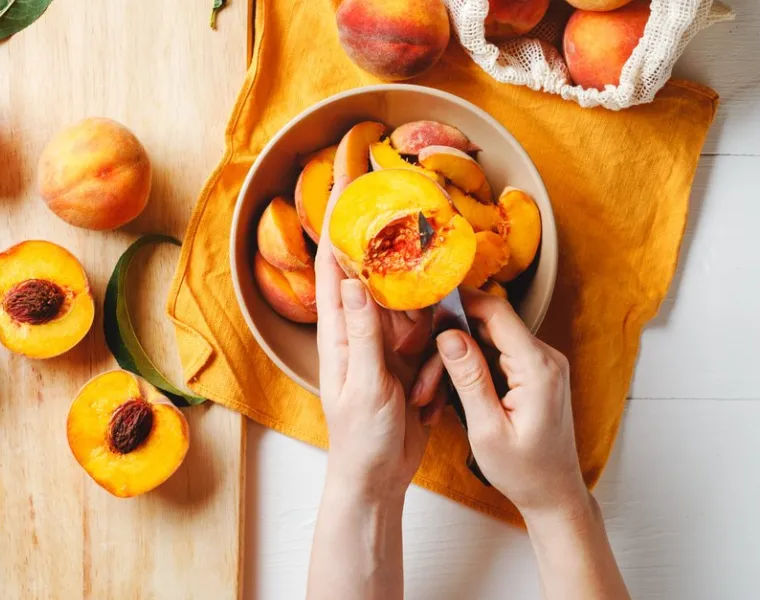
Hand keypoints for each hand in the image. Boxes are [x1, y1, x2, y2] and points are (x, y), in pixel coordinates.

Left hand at [314, 233, 445, 501]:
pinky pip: (433, 342)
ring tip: (415, 376)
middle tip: (417, 248)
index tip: (345, 179)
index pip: (332, 265)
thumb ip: (363, 333)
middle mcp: (361, 330)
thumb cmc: (360, 437)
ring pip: (414, 311)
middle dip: (398, 267)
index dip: (338, 223)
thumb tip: (354, 279)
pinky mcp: (412, 363)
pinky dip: (436, 362)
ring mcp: (387, 345)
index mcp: (338, 331)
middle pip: (380, 278)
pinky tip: (426, 397)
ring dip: (424, 333)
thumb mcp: (365, 384)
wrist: (378, 478)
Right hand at [432, 287, 587, 519]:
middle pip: (485, 327)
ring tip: (430, 399)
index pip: (495, 312)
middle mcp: (544, 358)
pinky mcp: (532, 374)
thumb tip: (448, 335)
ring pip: (484, 343)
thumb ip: (469, 378)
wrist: (553, 494)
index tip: (425, 306)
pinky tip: (448, 397)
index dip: (458, 302)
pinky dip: (468, 373)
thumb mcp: (487, 429)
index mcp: (537, 368)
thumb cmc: (524, 471)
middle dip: (447, 346)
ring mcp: (540, 365)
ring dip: (454, 364)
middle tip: (422, 380)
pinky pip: (493, 358)